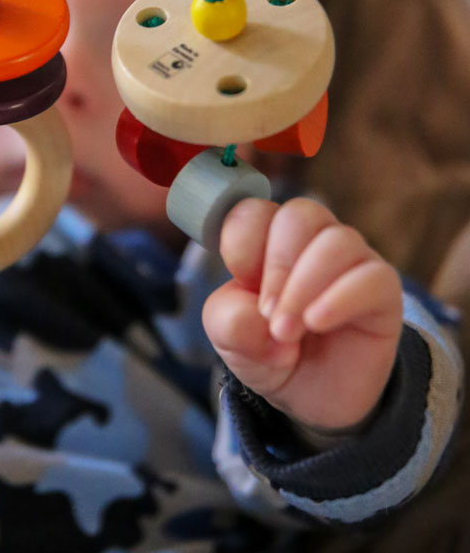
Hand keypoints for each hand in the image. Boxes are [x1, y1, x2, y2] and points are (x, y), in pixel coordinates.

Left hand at [202, 198, 402, 431]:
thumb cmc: (268, 351)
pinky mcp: (382, 290)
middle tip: (268, 316)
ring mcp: (351, 261)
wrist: (312, 400)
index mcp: (268, 238)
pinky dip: (340, 299)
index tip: (241, 280)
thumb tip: (253, 315)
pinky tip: (317, 322)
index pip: (255, 210)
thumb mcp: (233, 341)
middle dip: (277, 266)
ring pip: (336, 240)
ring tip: (286, 332)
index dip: (243, 241)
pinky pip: (372, 277)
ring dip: (304, 286)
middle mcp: (311, 240)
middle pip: (299, 215)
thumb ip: (228, 321)